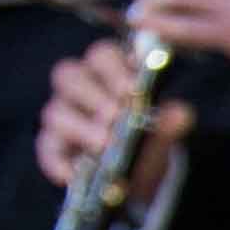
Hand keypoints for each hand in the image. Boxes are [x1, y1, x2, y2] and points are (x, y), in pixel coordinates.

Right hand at [36, 40, 190, 190]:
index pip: (102, 55)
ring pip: (55, 112)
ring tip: (105, 144)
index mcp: (110, 71)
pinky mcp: (54, 146)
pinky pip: (48, 150)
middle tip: (116, 115)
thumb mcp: (164, 131)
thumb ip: (171, 122)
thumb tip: (181, 114)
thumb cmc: (149, 137)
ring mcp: (63, 115)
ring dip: (80, 128)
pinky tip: (72, 175)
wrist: (140, 172)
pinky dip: (58, 163)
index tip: (132, 89)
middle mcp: (80, 88)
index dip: (114, 68)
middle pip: (68, 75)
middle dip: (93, 95)